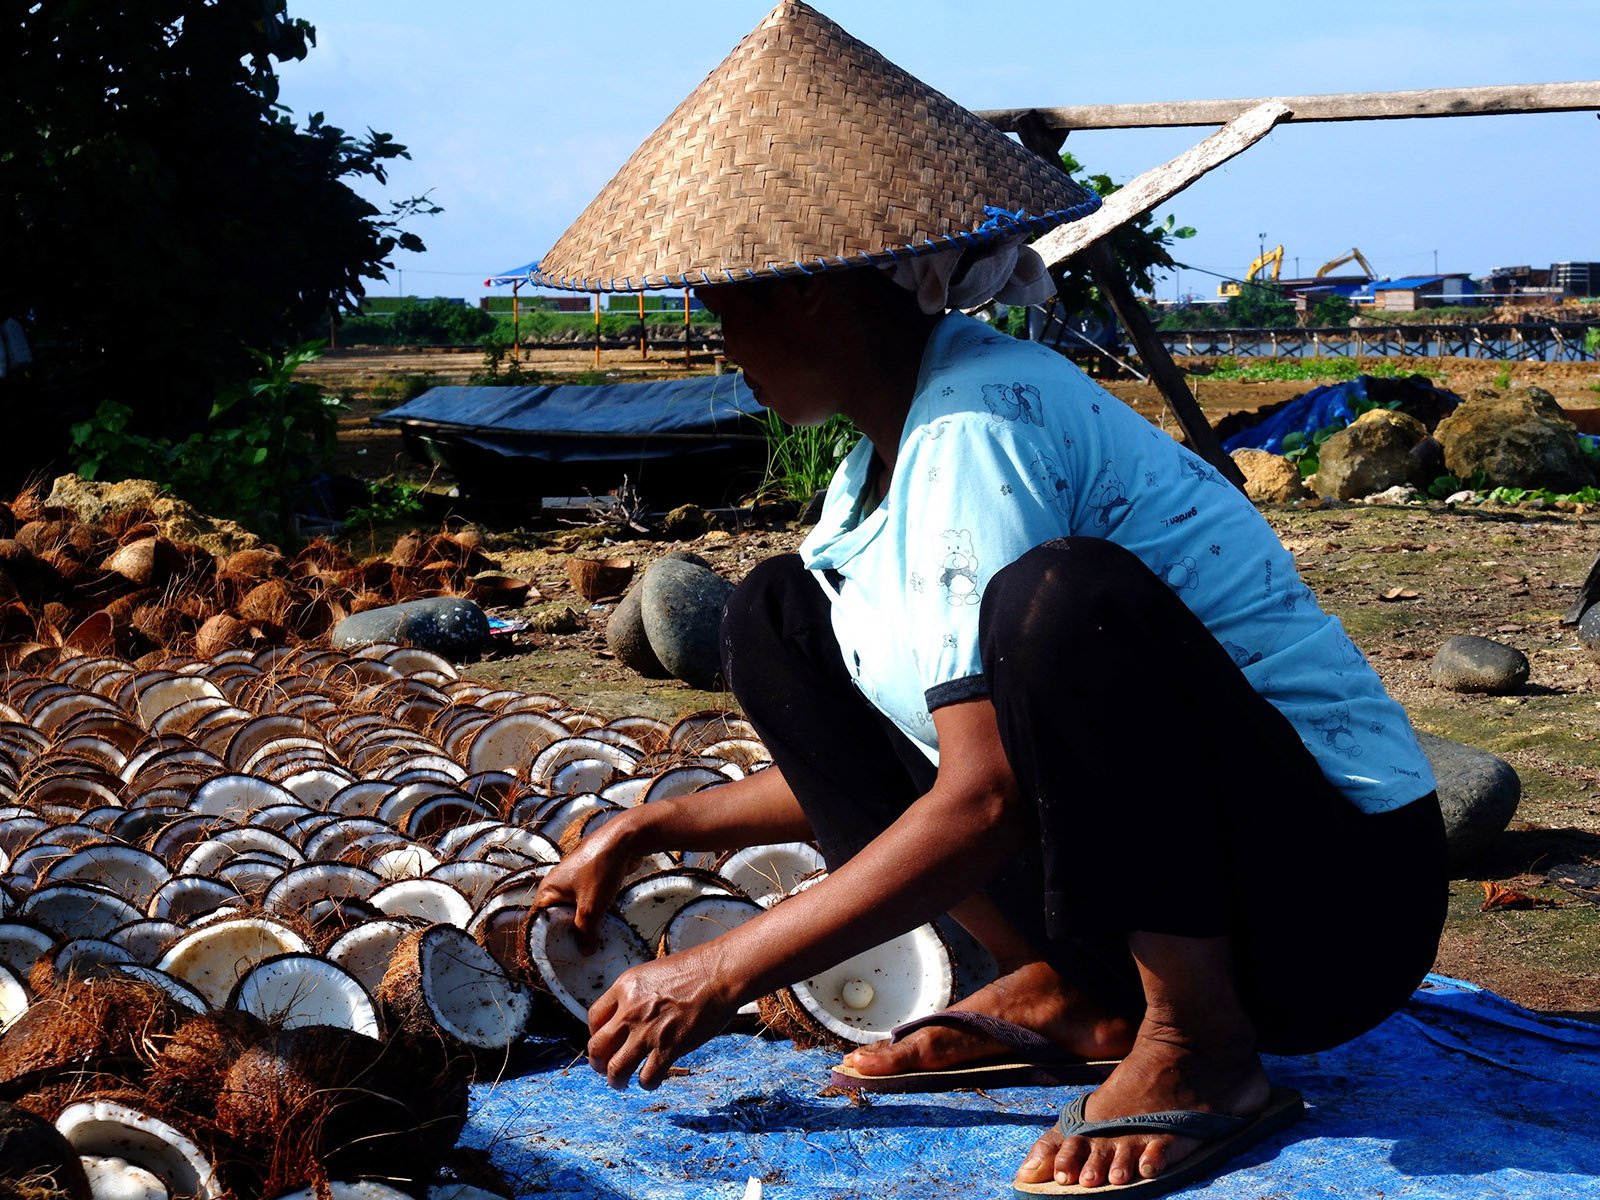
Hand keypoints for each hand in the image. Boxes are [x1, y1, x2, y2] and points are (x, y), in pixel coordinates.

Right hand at [532, 813, 638, 951]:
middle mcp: (558, 884)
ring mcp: (576, 880)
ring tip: (597, 943)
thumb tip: (585, 952)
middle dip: (572, 933)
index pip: (541, 920)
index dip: (549, 938)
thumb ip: (585, 933)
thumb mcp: (590, 909)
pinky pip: (591, 900)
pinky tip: (610, 925)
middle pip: (561, 916)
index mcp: (548, 889)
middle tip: (581, 953)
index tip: (559, 955)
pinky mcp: (593, 878)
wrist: (625, 840)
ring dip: (588, 923)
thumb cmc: (600, 872)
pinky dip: (598, 911)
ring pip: (578, 909)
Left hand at [586, 948, 740, 1089]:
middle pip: (597, 1048)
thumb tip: (626, 1019)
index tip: (604, 1042)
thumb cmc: (694, 970)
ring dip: (616, 1080)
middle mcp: (630, 1011)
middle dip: (598, 1063)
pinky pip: (647, 1077)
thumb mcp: (652, 974)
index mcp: (625, 988)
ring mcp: (648, 1032)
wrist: (719, 974)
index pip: (593, 1018)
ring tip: (621, 1082)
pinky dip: (647, 1083)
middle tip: (605, 1068)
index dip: (595, 1034)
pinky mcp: (669, 1048)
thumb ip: (635, 996)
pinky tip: (652, 1079)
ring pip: (616, 1069)